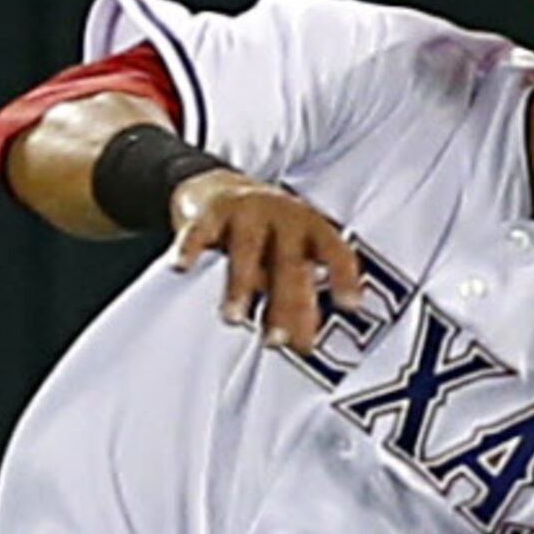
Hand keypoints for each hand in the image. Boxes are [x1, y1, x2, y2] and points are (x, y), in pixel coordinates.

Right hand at [169, 171, 362, 354]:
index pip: (334, 252)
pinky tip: (183, 267)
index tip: (350, 304)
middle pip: (288, 262)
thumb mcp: (290, 254)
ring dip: (240, 285)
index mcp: (311, 228)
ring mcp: (247, 210)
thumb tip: (305, 344)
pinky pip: (199, 231)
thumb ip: (298, 293)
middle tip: (276, 339)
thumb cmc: (265, 237)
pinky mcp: (210, 212)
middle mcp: (284, 216)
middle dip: (285, 302)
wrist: (219, 189)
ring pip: (246, 250)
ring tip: (232, 318)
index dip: (343, 276)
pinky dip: (191, 249)